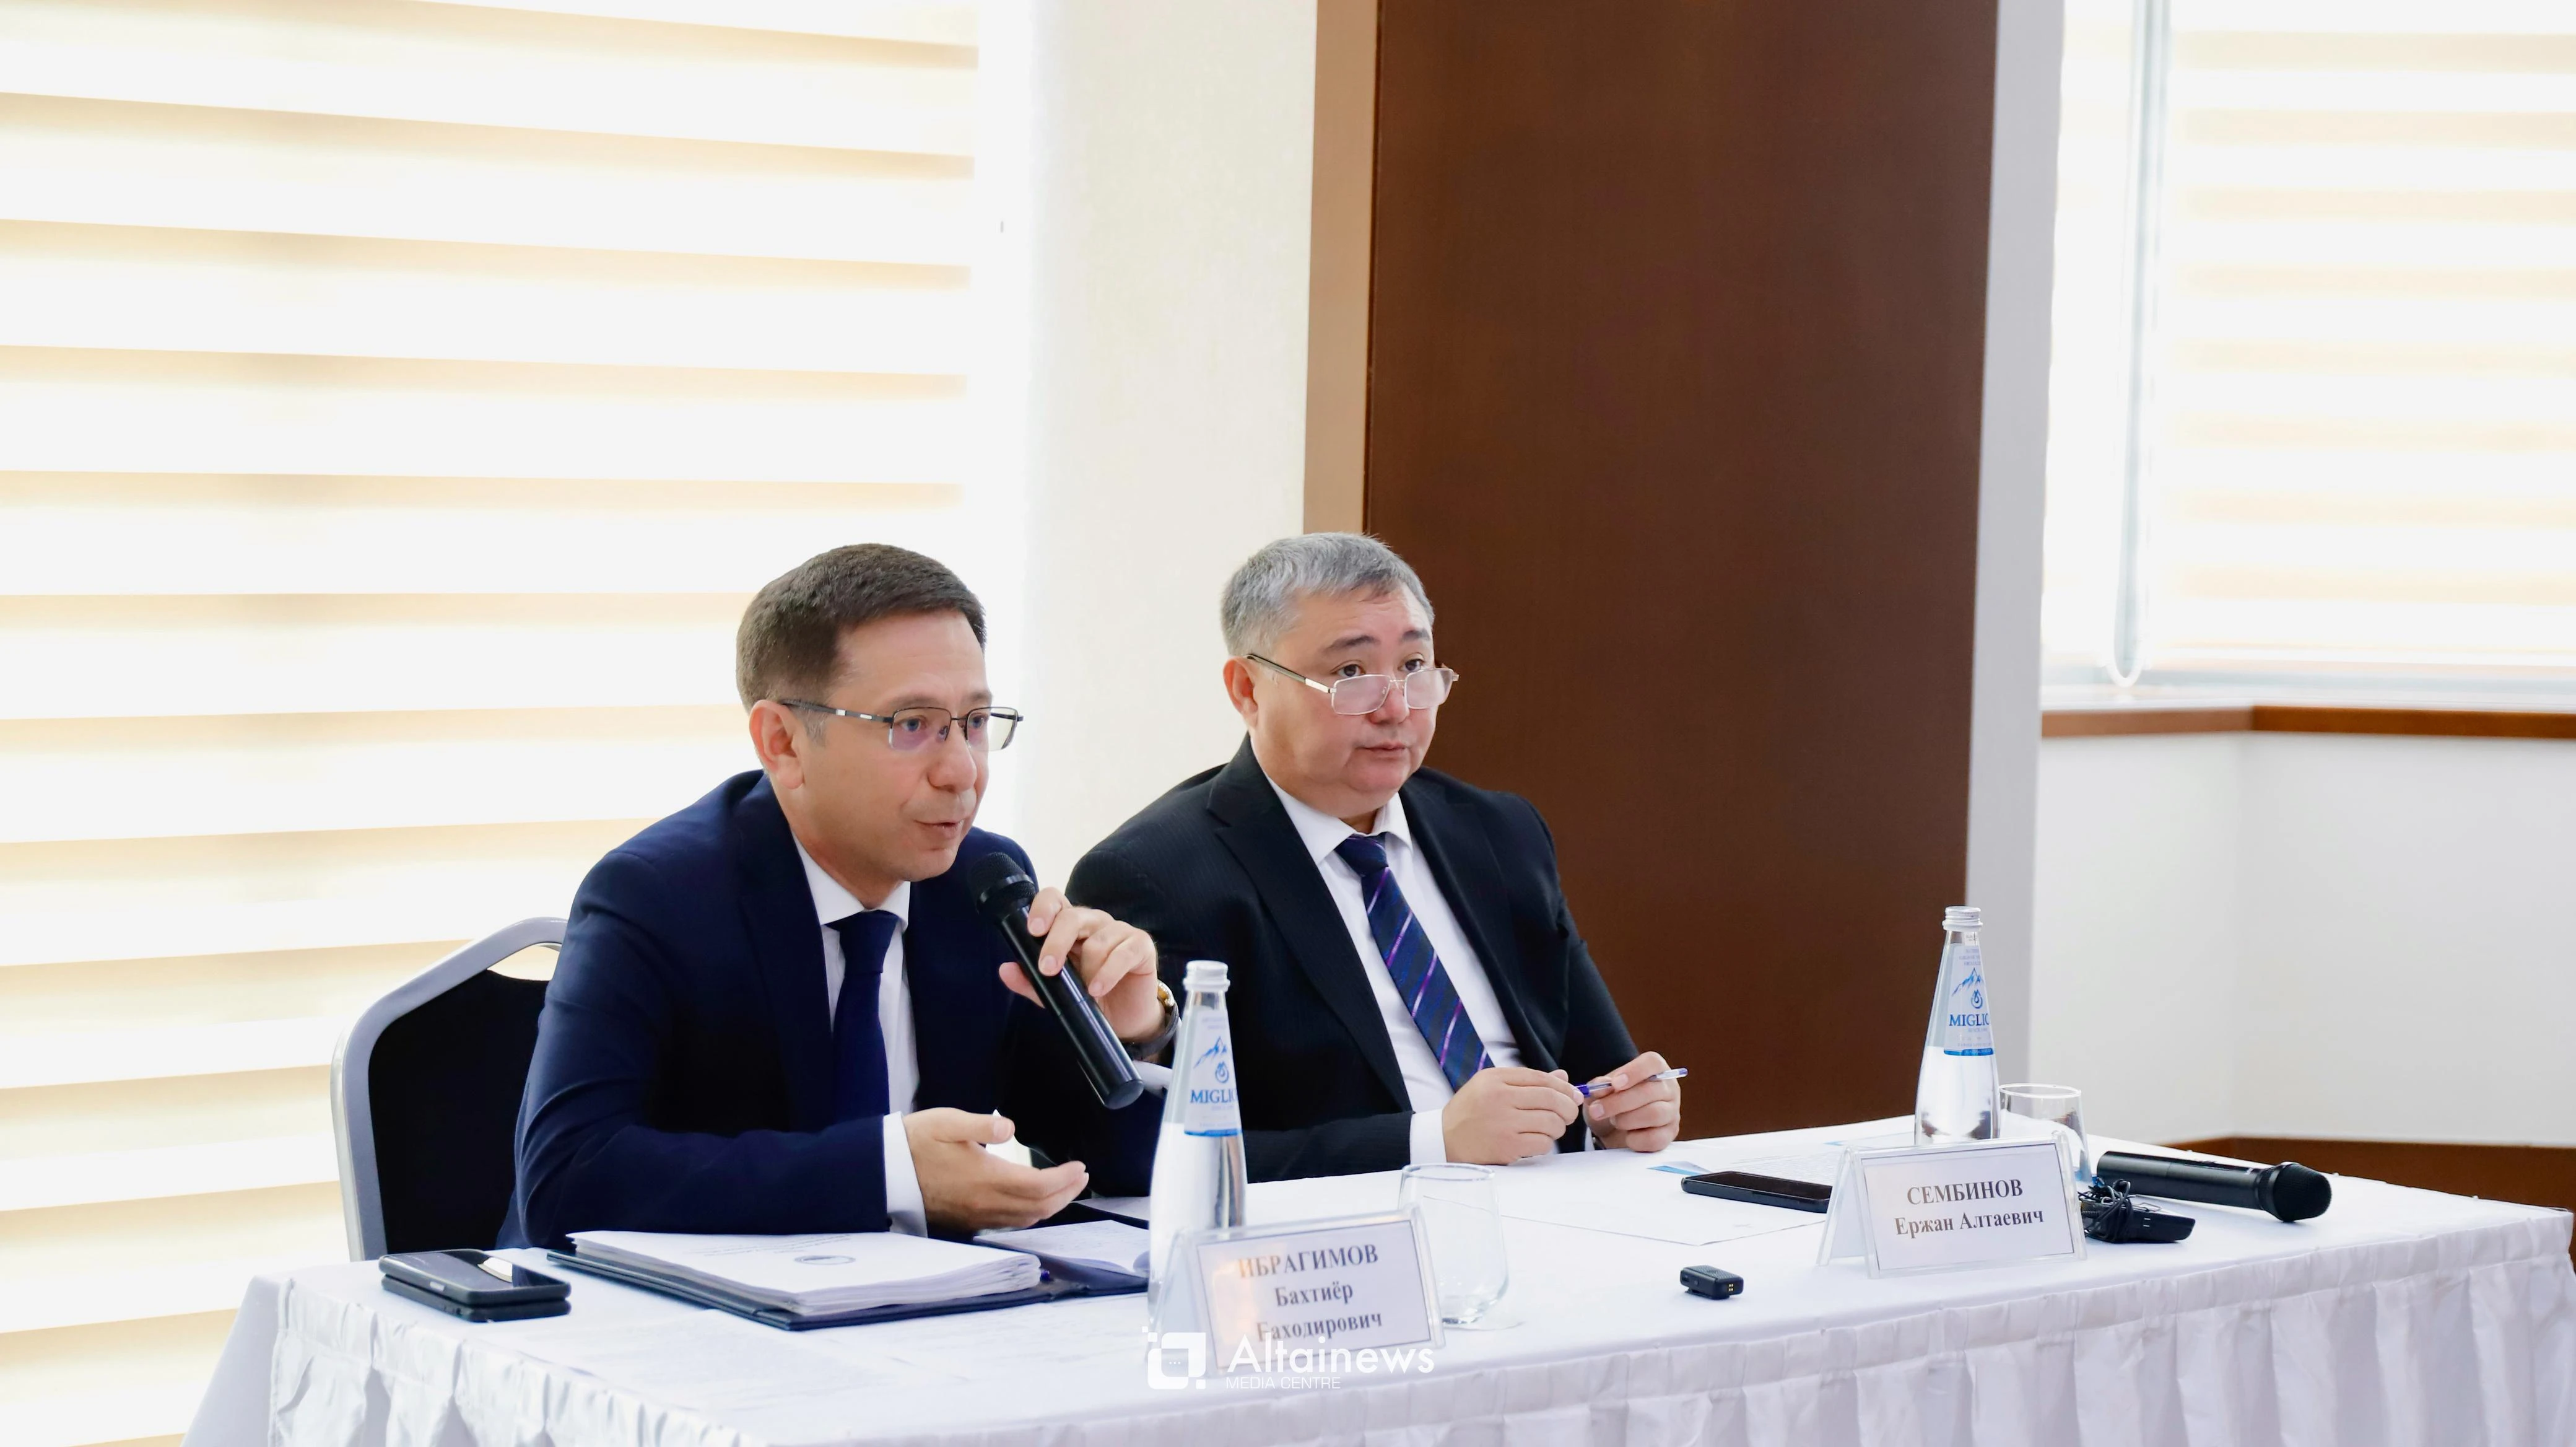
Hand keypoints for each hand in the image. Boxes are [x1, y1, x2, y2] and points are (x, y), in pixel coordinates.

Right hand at [906, 1108, 1087, 1232]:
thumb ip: (980, 1126)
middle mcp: (985, 1204)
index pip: (1039, 1186)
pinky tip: (1033, 1202)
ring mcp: (977, 1216)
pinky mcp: (968, 1222)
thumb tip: (1008, 1128)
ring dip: (1051, 1206)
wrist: (884, 1173)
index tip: (1080, 1166)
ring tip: (1065, 1189)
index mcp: (986, 1179)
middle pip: (1039, 1208)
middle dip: (1066, 1193)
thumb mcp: (946, 1123)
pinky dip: (1030, 1214)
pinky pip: (1009, 1224)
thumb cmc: (915, 1143)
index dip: (1065, 1179)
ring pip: (1026, 1219)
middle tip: (1081, 1177)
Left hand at [995, 888, 1165, 1042]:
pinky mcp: (1141, 945)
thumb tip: (1005, 970)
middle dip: (1056, 943)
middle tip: (1048, 969)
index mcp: (1071, 926)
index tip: (1033, 930)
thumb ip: (1031, 981)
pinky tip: (1098, 989)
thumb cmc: (1090, 997)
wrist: (1125, 1020)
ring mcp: (1120, 931)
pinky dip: (1108, 973)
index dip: (1043, 908)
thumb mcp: (1056, 992)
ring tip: (1087, 991)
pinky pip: (1123, 953)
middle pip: (1072, 917)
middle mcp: (1094, 922)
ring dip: (1088, 969)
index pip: (1055, 900)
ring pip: (1097, 940)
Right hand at [1440, 1066, 1581, 1164]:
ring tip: (1547, 1129)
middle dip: (1567, 1108)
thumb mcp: (1491, 1086)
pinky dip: (1545, 1144)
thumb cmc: (1470, 1112)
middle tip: (1567, 1115)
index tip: (1573, 1096)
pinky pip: (1543, 1143)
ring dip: (1556, 1128)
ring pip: (1552, 1123)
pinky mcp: (1507, 1146)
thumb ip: (1527, 1081)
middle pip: (1551, 1099)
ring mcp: (1504, 1123)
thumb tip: (1563, 1077)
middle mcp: (1500, 1097)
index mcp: (1495, 1078)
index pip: (1541, 1078)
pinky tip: (1534, 1142)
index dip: (1563, 1088)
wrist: (1443, 1140)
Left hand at [1582, 1050, 1680, 1152]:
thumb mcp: (1601, 1091)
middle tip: (1597, 1110)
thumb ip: (1600, 1086)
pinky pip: (1655, 1138)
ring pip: (1654, 1114)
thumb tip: (1600, 1088)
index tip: (1615, 1083)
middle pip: (1650, 1091)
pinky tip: (1627, 1136)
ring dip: (1627, 1119)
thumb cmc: (1612, 1102)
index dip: (1634, 1072)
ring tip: (1614, 1121)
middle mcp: (1669, 1088)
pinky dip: (1636, 1140)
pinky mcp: (1669, 1135)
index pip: (1653, 1062)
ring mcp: (1672, 1112)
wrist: (1614, 1129)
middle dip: (1619, 1102)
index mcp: (1655, 1069)